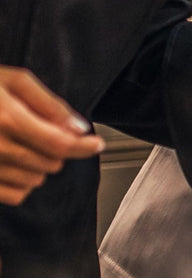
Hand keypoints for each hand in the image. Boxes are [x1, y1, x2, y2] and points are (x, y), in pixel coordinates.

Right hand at [0, 67, 103, 205]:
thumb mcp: (13, 81)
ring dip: (37, 166)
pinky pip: (14, 195)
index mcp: (6, 119)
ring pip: (34, 181)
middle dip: (55, 149)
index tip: (96, 144)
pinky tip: (11, 164)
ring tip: (19, 144)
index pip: (59, 144)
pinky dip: (20, 183)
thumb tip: (79, 128)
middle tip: (39, 131)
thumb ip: (49, 104)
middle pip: (50, 164)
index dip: (84, 147)